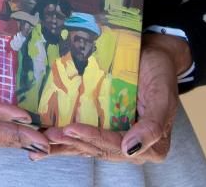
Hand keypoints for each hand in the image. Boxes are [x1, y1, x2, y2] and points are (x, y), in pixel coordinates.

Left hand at [36, 33, 187, 162]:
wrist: (152, 56)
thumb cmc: (159, 73)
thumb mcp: (162, 97)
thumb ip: (152, 126)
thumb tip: (129, 149)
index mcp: (152, 146)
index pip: (116, 145)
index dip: (93, 137)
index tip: (71, 129)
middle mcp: (133, 146)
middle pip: (99, 148)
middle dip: (73, 142)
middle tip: (49, 134)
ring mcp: (117, 136)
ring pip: (88, 145)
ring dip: (65, 144)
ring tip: (43, 140)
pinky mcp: (105, 127)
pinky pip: (85, 136)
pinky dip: (67, 139)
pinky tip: (47, 141)